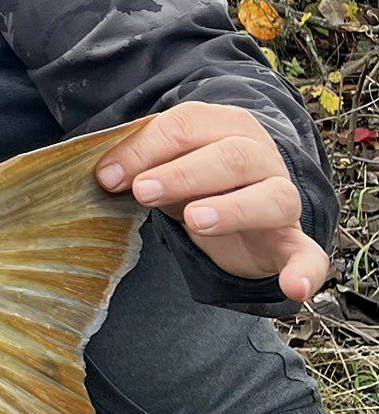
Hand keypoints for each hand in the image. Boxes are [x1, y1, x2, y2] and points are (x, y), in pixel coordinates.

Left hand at [95, 101, 329, 302]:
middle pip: (230, 156)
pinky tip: (293, 287)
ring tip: (195, 221)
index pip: (185, 126)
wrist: (238, 211)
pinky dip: (305, 271)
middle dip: (183, 173)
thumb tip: (106, 176)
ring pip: (270, 197)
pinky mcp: (291, 240)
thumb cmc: (192, 179)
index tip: (108, 176)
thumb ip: (139, 164)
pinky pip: (308, 254)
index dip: (144, 149)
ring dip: (233, 209)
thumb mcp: (163, 165)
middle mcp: (260, 155)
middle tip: (144, 191)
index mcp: (224, 126)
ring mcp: (281, 197)